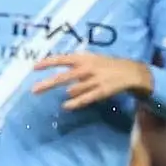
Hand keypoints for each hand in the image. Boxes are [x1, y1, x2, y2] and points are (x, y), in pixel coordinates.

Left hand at [30, 53, 153, 110]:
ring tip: (67, 92)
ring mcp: (95, 80)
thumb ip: (73, 66)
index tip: (34, 67)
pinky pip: (86, 98)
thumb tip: (55, 74)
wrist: (131, 71)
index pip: (62, 59)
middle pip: (64, 77)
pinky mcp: (102, 91)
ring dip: (68, 92)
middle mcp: (87, 68)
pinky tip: (66, 106)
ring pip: (74, 88)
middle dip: (48, 83)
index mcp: (83, 58)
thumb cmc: (105, 66)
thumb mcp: (90, 60)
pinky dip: (75, 103)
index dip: (48, 63)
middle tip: (33, 90)